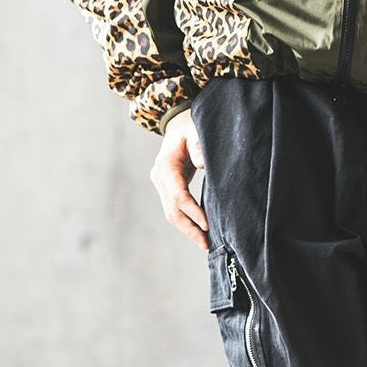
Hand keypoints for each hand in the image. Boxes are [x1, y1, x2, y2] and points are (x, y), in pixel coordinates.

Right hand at [151, 107, 209, 246]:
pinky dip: (185, 221)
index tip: (207, 224)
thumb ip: (199, 145)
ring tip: (204, 243)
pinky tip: (198, 231)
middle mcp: (159, 177)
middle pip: (172, 209)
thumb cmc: (191, 125)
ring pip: (170, 213)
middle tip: (206, 244)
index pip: (178, 194)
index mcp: (166, 165)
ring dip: (187, 229)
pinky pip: (174, 208)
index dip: (192, 211)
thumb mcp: (196, 129)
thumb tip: (203, 164)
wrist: (178, 122)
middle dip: (189, 228)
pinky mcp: (166, 187)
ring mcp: (160, 183)